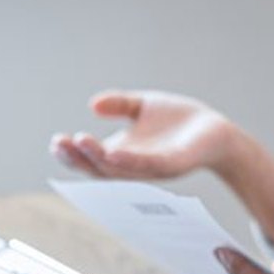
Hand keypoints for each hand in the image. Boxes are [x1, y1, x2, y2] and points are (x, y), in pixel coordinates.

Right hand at [50, 90, 238, 178]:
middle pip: (98, 168)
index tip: (56, 141)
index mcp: (122, 154)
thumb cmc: (179, 122)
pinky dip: (129, 161)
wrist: (217, 133)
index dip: (72, 153)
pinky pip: (147, 165)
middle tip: (59, 144)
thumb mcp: (143, 106)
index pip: (90, 159)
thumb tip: (93, 104)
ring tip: (80, 141)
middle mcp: (132, 166)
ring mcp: (151, 169)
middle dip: (77, 157)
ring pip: (119, 169)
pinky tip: (114, 153)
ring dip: (98, 158)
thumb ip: (120, 104)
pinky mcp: (173, 165)